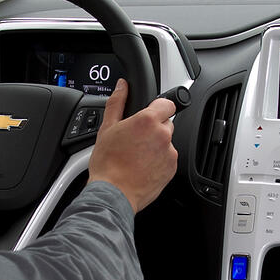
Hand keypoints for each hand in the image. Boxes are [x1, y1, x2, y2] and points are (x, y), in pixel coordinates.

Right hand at [87, 79, 177, 212]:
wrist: (113, 193)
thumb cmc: (108, 163)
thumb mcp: (107, 128)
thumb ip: (117, 102)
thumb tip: (122, 86)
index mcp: (147, 120)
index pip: (167, 103)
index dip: (158, 107)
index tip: (150, 113)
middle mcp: (162, 135)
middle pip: (166, 123)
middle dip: (154, 128)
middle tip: (137, 139)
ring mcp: (169, 152)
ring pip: (167, 142)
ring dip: (157, 145)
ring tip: (138, 155)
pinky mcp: (172, 168)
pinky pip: (168, 158)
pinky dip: (159, 161)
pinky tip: (143, 166)